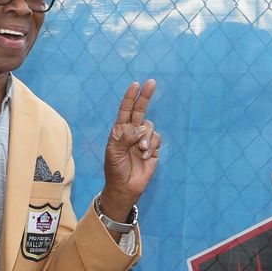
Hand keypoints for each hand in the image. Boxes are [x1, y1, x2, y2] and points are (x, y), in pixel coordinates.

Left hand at [101, 79, 160, 218]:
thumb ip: (126, 137)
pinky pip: (157, 140)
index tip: (135, 85)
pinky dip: (152, 147)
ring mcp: (144, 140)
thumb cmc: (115, 169)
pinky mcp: (154, 149)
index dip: (131, 97)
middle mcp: (132, 132)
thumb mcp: (114, 152)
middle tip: (151, 83)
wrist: (125, 187)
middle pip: (141, 110)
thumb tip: (141, 128)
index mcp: (119, 130)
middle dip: (146, 97)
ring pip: (151, 127)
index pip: (126, 110)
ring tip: (141, 151)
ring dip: (146, 138)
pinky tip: (145, 156)